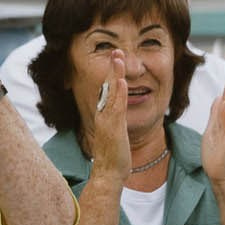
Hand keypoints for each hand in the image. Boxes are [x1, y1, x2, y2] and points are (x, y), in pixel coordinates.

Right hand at [83, 52, 132, 180]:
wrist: (108, 174)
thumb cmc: (113, 157)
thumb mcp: (115, 134)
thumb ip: (116, 122)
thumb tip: (118, 116)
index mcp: (104, 116)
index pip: (106, 91)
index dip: (111, 74)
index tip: (115, 59)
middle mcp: (103, 116)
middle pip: (106, 87)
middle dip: (111, 68)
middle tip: (115, 51)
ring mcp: (107, 121)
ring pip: (110, 93)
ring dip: (114, 74)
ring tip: (118, 58)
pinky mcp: (114, 129)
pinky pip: (116, 108)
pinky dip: (118, 94)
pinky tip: (121, 81)